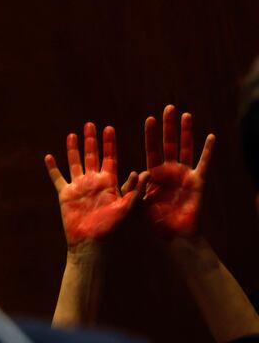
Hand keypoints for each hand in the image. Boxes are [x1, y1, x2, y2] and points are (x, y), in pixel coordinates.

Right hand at [45, 122, 145, 246]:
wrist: (93, 244)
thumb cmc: (113, 230)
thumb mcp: (128, 208)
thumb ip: (135, 190)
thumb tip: (146, 173)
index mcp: (109, 183)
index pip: (109, 157)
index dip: (109, 143)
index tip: (109, 128)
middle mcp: (93, 182)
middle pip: (91, 156)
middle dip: (91, 140)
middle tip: (90, 125)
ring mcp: (79, 188)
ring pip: (75, 163)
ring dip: (73, 149)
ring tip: (72, 135)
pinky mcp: (65, 195)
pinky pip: (57, 178)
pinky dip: (52, 168)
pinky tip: (48, 157)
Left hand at [143, 105, 214, 237]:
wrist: (172, 234)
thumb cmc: (153, 220)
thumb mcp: (137, 202)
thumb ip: (134, 189)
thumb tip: (132, 173)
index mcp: (154, 173)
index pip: (152, 149)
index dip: (151, 135)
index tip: (149, 118)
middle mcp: (170, 170)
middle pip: (169, 143)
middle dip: (168, 126)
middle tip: (168, 107)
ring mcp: (184, 174)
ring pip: (186, 149)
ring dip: (186, 132)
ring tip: (186, 115)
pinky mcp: (197, 182)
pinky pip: (203, 164)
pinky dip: (207, 150)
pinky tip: (210, 136)